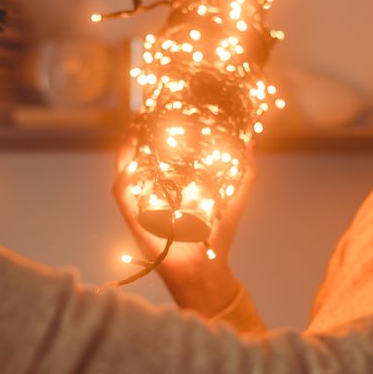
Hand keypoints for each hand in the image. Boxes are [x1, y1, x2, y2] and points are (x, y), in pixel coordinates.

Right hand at [111, 127, 256, 316]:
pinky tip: (131, 162)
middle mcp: (154, 189)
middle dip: (139, 131)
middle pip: (139, 153)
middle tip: (145, 111)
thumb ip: (244, 171)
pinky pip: (121, 193)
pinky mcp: (134, 217)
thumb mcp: (235, 197)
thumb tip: (250, 142)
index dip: (159, 128)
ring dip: (126, 147)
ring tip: (134, 127)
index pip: (161, 149)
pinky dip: (123, 177)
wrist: (206, 266)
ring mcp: (141, 202)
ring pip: (125, 168)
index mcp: (174, 182)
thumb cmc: (218, 233)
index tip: (164, 107)